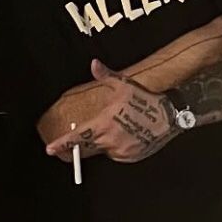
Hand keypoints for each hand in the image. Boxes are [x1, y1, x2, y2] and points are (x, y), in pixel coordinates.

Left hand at [45, 60, 174, 163]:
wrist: (170, 116)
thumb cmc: (145, 100)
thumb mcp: (123, 85)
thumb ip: (105, 76)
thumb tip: (94, 64)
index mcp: (104, 124)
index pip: (78, 137)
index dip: (62, 144)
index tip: (50, 149)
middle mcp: (110, 140)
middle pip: (87, 148)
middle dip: (81, 146)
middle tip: (84, 138)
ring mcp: (121, 151)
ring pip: (104, 151)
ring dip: (104, 143)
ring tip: (118, 129)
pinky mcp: (130, 157)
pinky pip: (117, 155)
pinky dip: (117, 148)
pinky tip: (127, 135)